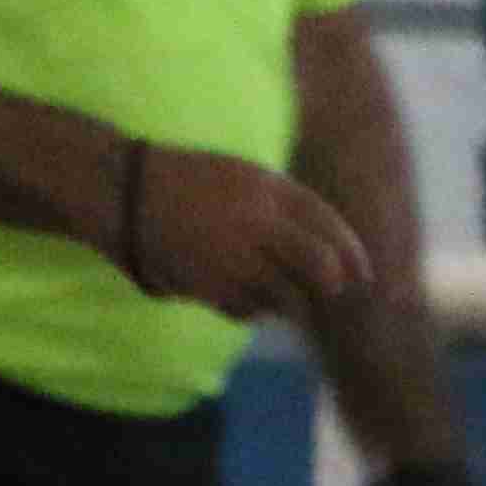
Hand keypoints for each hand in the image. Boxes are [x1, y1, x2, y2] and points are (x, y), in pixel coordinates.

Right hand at [121, 144, 365, 323]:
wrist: (124, 194)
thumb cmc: (186, 179)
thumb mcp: (246, 177)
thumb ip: (283, 204)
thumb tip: (319, 241)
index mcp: (272, 191)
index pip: (329, 227)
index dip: (352, 253)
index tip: (361, 273)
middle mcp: (258, 224)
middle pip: (317, 265)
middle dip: (330, 284)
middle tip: (334, 293)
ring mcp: (232, 257)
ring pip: (282, 293)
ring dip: (287, 299)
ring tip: (280, 296)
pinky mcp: (205, 285)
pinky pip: (244, 308)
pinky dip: (251, 309)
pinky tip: (244, 299)